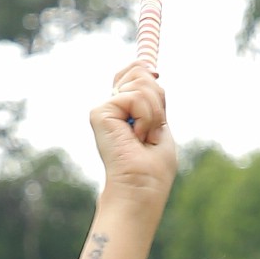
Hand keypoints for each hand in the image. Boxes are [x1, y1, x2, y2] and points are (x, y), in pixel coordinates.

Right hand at [89, 64, 176, 211]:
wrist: (140, 189)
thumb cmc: (153, 170)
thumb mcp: (159, 124)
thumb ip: (153, 98)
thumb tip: (150, 69)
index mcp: (126, 111)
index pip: (134, 73)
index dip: (147, 72)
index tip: (157, 76)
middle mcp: (112, 108)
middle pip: (140, 72)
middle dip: (157, 99)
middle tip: (152, 129)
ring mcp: (105, 110)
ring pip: (141, 82)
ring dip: (154, 113)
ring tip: (144, 137)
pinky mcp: (100, 113)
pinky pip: (135, 97)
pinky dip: (146, 117)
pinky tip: (136, 137)